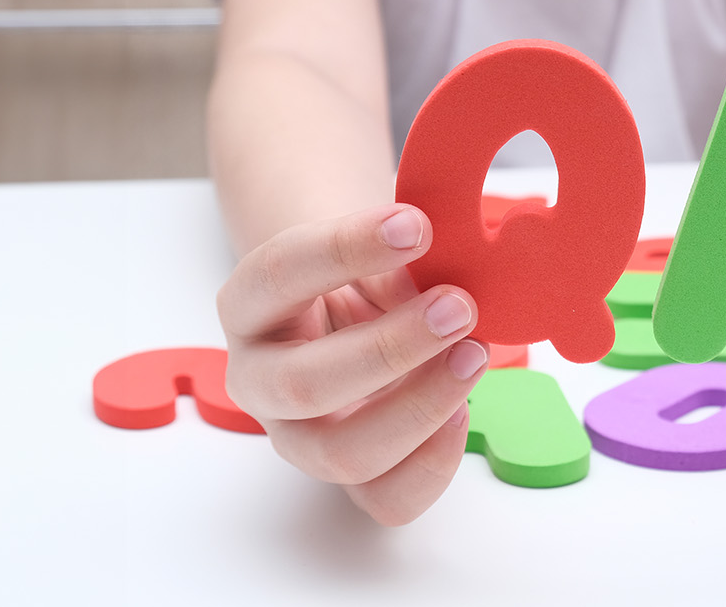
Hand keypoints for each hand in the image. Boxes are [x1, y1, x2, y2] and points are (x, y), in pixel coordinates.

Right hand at [217, 203, 485, 524]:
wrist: (357, 315)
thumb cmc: (367, 279)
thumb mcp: (374, 257)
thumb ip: (396, 269)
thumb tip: (438, 292)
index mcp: (250, 306)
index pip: (277, 275)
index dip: (346, 248)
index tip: (416, 226)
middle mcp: (259, 379)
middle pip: (306, 384)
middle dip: (391, 347)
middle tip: (458, 307)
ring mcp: (299, 439)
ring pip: (343, 454)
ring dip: (419, 407)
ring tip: (474, 355)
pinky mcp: (349, 480)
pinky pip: (386, 499)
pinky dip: (432, 462)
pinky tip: (463, 412)